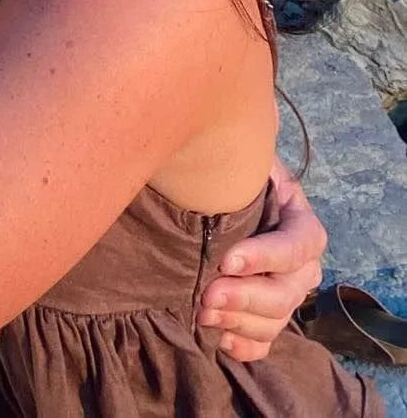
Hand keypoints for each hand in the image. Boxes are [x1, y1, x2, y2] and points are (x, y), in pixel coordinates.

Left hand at [197, 163, 325, 359]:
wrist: (226, 187)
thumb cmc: (236, 172)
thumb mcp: (247, 159)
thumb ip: (247, 163)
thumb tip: (231, 160)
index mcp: (301, 223)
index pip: (298, 244)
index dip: (266, 256)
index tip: (227, 260)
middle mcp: (302, 265)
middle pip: (287, 292)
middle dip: (246, 297)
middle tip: (207, 295)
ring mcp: (286, 292)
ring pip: (275, 320)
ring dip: (240, 322)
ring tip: (203, 312)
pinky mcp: (266, 315)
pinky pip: (265, 342)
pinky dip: (245, 347)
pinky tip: (221, 339)